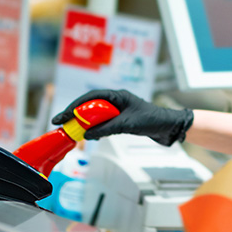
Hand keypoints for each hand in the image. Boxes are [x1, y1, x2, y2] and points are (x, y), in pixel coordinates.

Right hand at [51, 89, 192, 145]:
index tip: (62, 116)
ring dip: (84, 122)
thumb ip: (107, 128)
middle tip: (61, 124)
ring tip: (72, 131)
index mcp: (117, 95)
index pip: (90, 97)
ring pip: (96, 115)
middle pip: (90, 105)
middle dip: (75, 114)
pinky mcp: (122, 120)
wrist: (170, 127)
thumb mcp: (127, 124)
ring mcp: (119, 110)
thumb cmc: (153, 120)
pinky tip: (91, 136)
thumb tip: (87, 134)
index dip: (74, 106)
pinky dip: (96, 129)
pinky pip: (104, 123)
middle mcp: (116, 100)